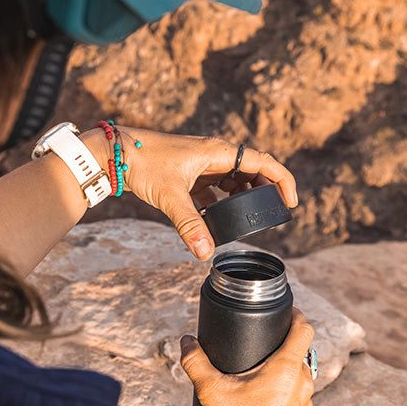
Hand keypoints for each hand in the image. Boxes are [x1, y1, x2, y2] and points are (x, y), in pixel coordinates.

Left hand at [88, 127, 297, 260]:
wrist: (116, 155)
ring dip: (243, 196)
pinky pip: (216, 186)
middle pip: (252, 170)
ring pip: (234, 178)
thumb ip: (189, 225)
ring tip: (247, 218)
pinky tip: (217, 219)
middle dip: (265, 191)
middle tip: (271, 214)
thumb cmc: (143, 165)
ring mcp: (202, 163)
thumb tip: (204, 253)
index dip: (282, 181)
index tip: (290, 202)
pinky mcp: (191, 172)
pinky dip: (222, 201)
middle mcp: (214, 154)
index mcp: (218, 152)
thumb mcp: (170, 196)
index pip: (263, 162)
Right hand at [180, 308, 314, 405]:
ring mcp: (305, 403)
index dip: (297, 317)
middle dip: (285, 346)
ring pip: (301, 376)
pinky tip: (267, 398)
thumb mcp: (210, 389)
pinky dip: (286, 392)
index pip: (304, 330)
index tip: (288, 312)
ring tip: (263, 372)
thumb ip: (195, 362)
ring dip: (287, 370)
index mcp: (286, 367)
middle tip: (265, 344)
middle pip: (301, 352)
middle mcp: (302, 382)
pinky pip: (298, 397)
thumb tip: (185, 342)